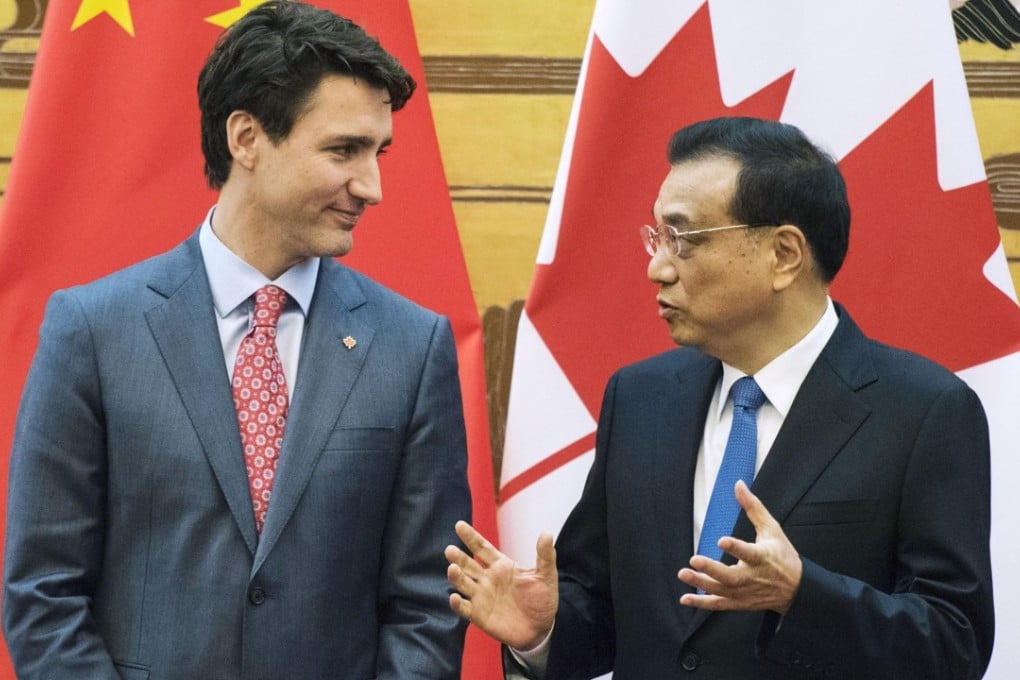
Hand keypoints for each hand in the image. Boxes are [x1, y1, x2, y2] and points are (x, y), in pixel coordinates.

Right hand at [445, 520, 558, 650]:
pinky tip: (454, 598)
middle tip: (450, 549)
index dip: (470, 537)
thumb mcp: (546, 575)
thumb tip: (547, 533)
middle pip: (468, 564)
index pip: (482, 547)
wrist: (541, 628)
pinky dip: (457, 604)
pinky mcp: (478, 615)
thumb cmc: (542, 599)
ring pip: (463, 583)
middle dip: (458, 557)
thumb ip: (545, 555)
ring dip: (456, 577)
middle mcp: (487, 578)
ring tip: (453, 569)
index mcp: (500, 565)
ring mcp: (481, 596)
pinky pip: (464, 608)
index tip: (459, 525)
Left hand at [678, 480, 801, 613]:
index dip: (736, 547)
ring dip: (701, 584)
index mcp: (762, 558)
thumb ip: (753, 507)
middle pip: (731, 576)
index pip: (748, 553)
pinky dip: (702, 603)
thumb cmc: (783, 555)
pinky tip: (685, 598)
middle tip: (694, 559)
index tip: (721, 540)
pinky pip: (719, 604)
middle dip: (712, 569)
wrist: (797, 589)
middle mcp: (752, 577)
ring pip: (721, 591)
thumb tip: (738, 485)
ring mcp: (745, 592)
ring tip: (683, 573)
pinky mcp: (739, 602)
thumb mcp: (772, 529)